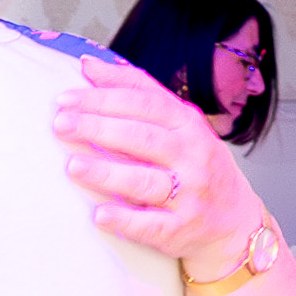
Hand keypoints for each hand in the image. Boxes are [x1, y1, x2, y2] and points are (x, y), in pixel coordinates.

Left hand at [51, 63, 268, 275]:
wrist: (235, 221)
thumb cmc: (196, 165)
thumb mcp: (179, 123)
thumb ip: (138, 93)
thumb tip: (89, 66)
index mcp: (189, 125)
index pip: (145, 104)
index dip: (105, 98)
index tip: (66, 99)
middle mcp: (192, 156)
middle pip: (142, 138)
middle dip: (99, 128)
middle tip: (61, 124)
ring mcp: (189, 194)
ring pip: (145, 181)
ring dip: (107, 173)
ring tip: (72, 166)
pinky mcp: (180, 229)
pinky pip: (151, 225)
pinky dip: (125, 220)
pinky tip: (99, 214)